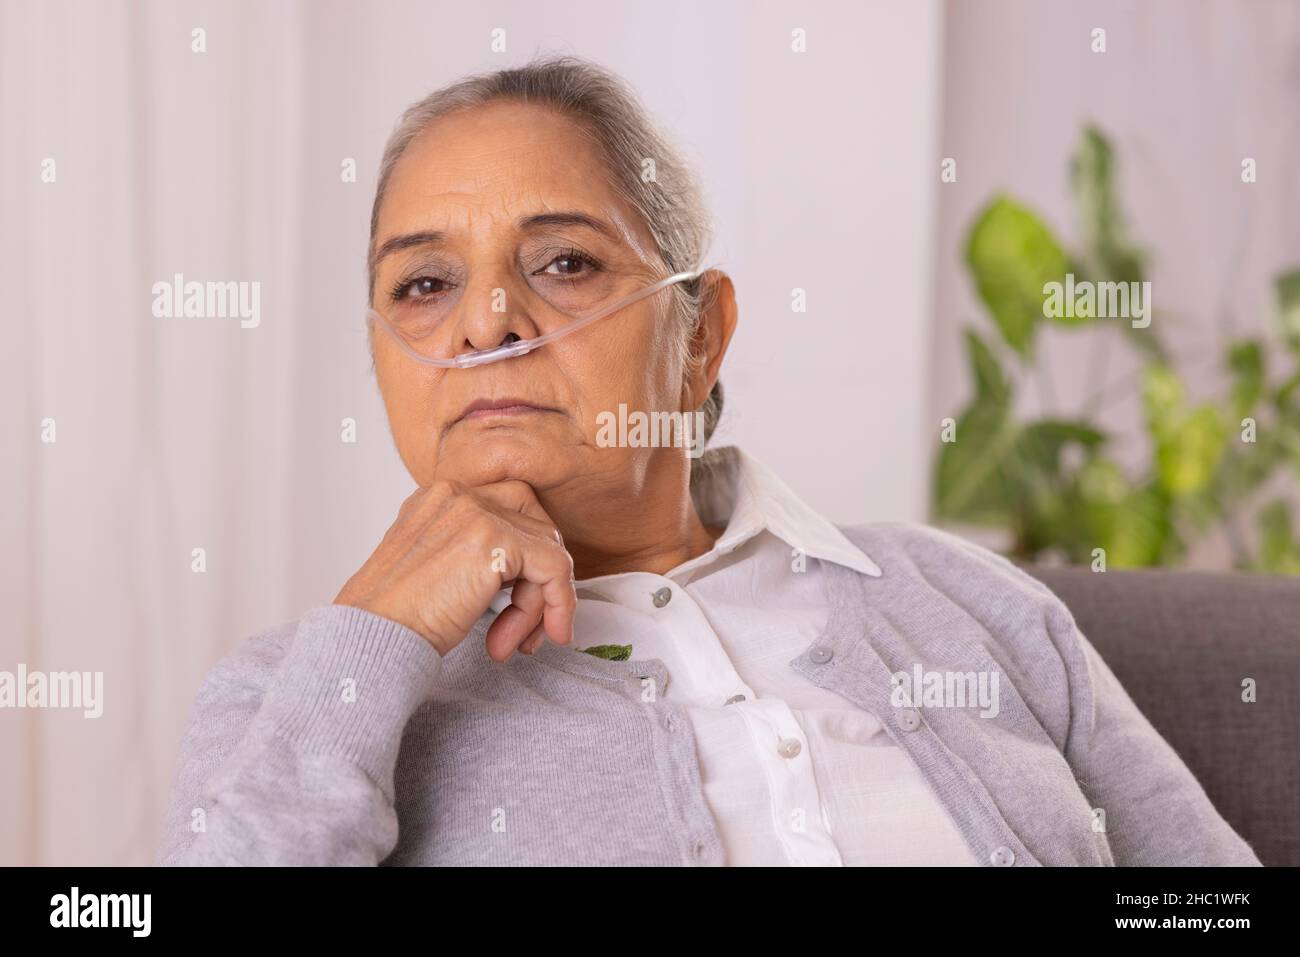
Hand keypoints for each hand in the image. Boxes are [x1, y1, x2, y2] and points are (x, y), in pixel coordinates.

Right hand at [334, 479, 575, 660]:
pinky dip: (558, 604)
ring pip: (547, 550)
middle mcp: (458, 493)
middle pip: (534, 527)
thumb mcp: (436, 570)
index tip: (516, 611)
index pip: (511, 512)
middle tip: (520, 633)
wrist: (370, 639)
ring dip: (538, 606)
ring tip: (510, 645)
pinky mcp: (496, 540)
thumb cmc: (395, 620)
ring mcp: (476, 511)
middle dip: (537, 584)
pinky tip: (532, 638)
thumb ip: (475, 554)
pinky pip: (556, 567)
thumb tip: (534, 574)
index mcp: (440, 497)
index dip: (525, 564)